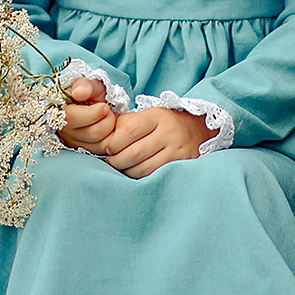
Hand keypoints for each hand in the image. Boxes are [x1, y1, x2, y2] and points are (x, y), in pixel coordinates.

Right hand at [56, 77, 119, 152]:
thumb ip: (85, 85)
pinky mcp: (84, 151)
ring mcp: (73, 142)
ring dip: (111, 128)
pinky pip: (104, 150)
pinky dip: (111, 138)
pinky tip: (108, 128)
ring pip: (101, 143)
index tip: (104, 106)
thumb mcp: (90, 84)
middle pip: (93, 133)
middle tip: (107, 110)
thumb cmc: (91, 92)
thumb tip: (78, 93)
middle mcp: (63, 129)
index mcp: (59, 111)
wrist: (97, 102)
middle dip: (107, 120)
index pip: (72, 118)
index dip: (93, 113)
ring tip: (107, 118)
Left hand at [57, 78, 209, 178]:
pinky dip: (140, 177)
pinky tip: (135, 174)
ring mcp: (177, 149)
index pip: (129, 131)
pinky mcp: (183, 163)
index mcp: (156, 116)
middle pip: (134, 153)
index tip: (106, 149)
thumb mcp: (147, 117)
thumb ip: (125, 124)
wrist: (198, 130)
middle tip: (110, 162)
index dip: (113, 143)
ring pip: (143, 168)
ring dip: (127, 171)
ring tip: (121, 168)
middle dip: (116, 161)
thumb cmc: (163, 124)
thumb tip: (97, 135)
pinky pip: (155, 175)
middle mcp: (169, 132)